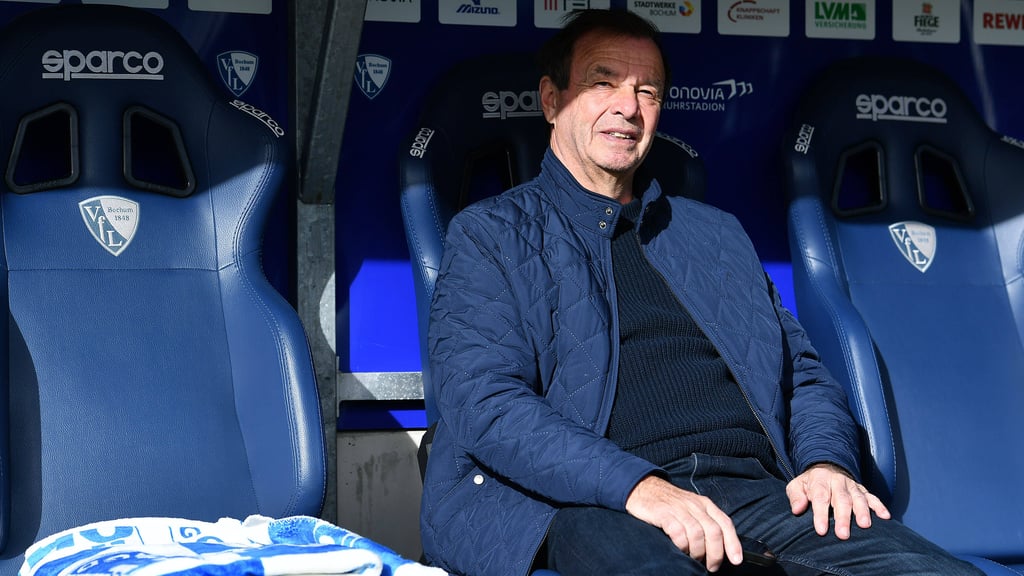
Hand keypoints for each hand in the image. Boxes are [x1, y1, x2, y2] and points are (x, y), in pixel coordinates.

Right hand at [625, 475, 743, 571]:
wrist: (643, 488)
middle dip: (715, 554)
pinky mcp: (663, 513)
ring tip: (693, 559)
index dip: (733, 544)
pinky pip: (678, 532)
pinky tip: (679, 549)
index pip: (725, 524)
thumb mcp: (691, 508)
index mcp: (705, 504)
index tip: (736, 560)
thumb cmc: (669, 504)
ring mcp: (679, 508)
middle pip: (714, 532)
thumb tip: (719, 548)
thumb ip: (705, 523)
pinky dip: (682, 545)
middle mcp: (695, 505)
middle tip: (711, 566)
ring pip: (698, 534)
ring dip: (697, 552)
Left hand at [786, 463, 890, 538]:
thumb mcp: (797, 485)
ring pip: (858, 498)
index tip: (821, 530)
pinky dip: (879, 506)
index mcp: (820, 480)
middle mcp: (837, 482)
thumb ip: (796, 496)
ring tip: (864, 525)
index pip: (820, 497)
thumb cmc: (810, 483)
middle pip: (841, 500)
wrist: (826, 467)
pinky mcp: (863, 490)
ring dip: (862, 512)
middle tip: (843, 535)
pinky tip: (885, 516)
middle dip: (843, 518)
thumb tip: (797, 509)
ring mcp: (852, 486)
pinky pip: (873, 497)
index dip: (820, 515)